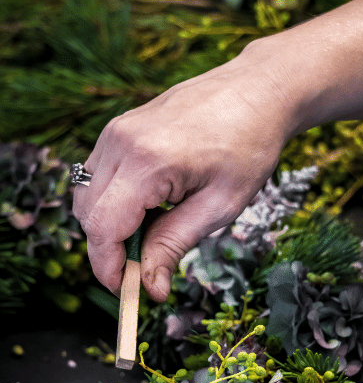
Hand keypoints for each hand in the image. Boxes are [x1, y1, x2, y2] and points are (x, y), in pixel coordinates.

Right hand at [72, 50, 292, 300]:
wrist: (257, 91)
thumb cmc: (248, 146)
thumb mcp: (219, 206)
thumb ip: (174, 246)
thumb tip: (150, 289)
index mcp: (146, 162)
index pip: (102, 227)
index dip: (107, 267)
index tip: (125, 290)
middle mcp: (120, 141)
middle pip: (86, 214)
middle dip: (107, 250)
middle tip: (144, 269)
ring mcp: (116, 130)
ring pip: (87, 195)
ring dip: (109, 225)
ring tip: (153, 234)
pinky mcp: (119, 128)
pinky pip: (99, 175)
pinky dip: (113, 201)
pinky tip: (150, 206)